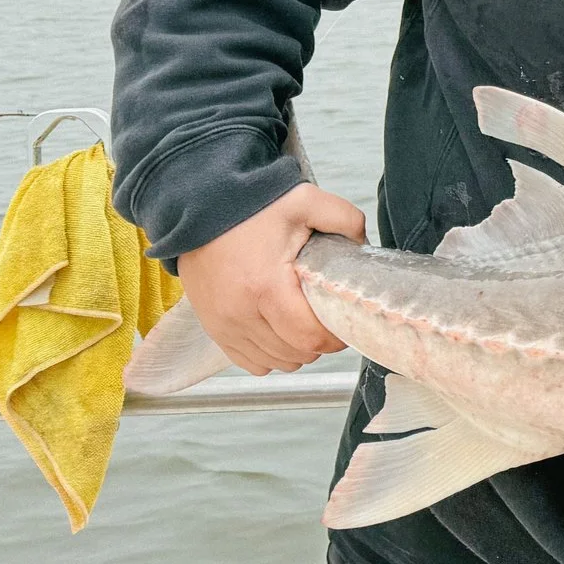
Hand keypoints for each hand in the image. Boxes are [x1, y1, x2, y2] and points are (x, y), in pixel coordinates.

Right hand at [177, 182, 359, 373]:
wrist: (199, 208)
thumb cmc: (253, 207)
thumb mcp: (307, 201)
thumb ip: (346, 220)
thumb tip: (364, 247)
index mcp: (266, 286)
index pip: (309, 337)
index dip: (335, 338)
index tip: (345, 323)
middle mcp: (240, 313)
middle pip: (293, 354)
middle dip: (318, 344)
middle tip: (327, 320)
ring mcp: (222, 324)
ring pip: (272, 361)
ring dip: (294, 351)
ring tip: (303, 325)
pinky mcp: (212, 327)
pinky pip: (247, 361)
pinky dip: (268, 355)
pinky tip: (278, 333)